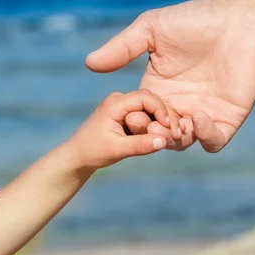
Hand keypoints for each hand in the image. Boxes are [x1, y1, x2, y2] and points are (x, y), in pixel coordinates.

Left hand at [67, 89, 181, 170]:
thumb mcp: (117, 150)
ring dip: (162, 121)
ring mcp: (124, 107)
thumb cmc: (93, 152)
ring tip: (174, 137)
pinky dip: (156, 125)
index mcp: (116, 103)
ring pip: (151, 108)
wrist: (77, 157)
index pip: (146, 97)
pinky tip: (166, 136)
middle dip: (166, 116)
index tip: (170, 127)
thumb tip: (164, 141)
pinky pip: (147, 115)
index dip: (162, 110)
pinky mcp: (126, 115)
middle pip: (152, 100)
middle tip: (178, 134)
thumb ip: (140, 145)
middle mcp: (120, 100)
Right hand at [86, 0, 254, 152]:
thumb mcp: (150, 30)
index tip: (132, 114)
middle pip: (159, 135)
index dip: (135, 120)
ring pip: (183, 143)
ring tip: (174, 125)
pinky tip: (197, 117)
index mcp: (158, 88)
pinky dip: (204, 137)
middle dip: (152, 135)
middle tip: (151, 126)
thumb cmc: (195, 19)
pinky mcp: (228, 116)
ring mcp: (204, 112)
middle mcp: (179, 104)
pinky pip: (214, 141)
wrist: (238, 17)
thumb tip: (89, 63)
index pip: (140, 116)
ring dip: (175, 140)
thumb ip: (122, 48)